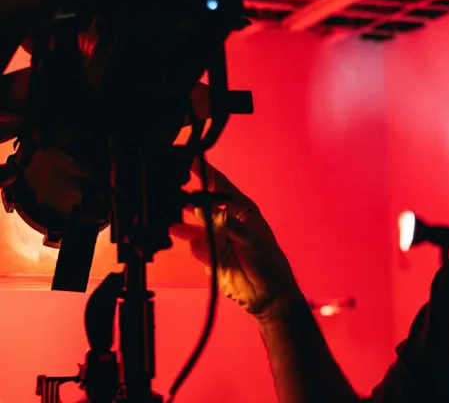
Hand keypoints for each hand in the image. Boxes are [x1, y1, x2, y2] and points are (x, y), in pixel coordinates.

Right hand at [171, 169, 304, 322]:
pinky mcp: (211, 257)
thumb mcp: (252, 240)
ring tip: (170, 220)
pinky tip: (191, 245)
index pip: (220, 186)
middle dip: (188, 198)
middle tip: (170, 192)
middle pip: (203, 205)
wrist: (268, 297)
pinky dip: (191, 245)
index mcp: (242, 210)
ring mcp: (218, 239)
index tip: (190, 160)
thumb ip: (229, 225)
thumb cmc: (269, 264)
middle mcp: (228, 221)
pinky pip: (196, 247)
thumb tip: (206, 212)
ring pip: (195, 226)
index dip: (205, 172)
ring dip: (183, 223)